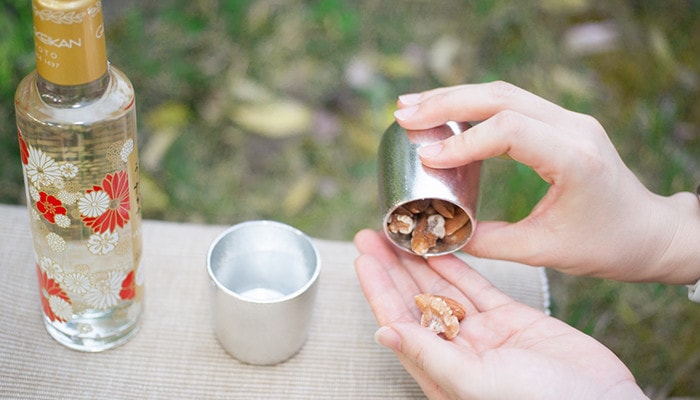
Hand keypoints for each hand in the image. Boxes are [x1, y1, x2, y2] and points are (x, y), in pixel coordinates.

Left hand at [354, 229, 646, 399]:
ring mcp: (484, 334)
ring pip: (443, 289)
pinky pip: (477, 288)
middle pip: (414, 301)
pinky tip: (442, 247)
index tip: (363, 259)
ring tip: (400, 232)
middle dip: (392, 267)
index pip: (398, 321)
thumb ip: (430, 355)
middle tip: (372, 234)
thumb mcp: (475, 382)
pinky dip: (458, 266)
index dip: (378, 289)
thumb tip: (384, 332)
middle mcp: (457, 351)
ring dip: (421, 261)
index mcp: (440, 371)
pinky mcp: (512, 320)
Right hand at [394, 81, 699, 283]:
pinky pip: (512, 103)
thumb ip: (489, 242)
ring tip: (413, 107)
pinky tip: (446, 112)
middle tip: (403, 114)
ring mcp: (569, 120)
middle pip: (501, 97)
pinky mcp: (561, 123)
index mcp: (573, 158)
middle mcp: (573, 128)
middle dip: (446, 103)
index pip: (508, 131)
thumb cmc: (605, 245)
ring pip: (504, 92)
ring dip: (455, 96)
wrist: (648, 231)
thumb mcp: (544, 251)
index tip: (425, 156)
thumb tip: (440, 236)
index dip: (461, 141)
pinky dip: (474, 104)